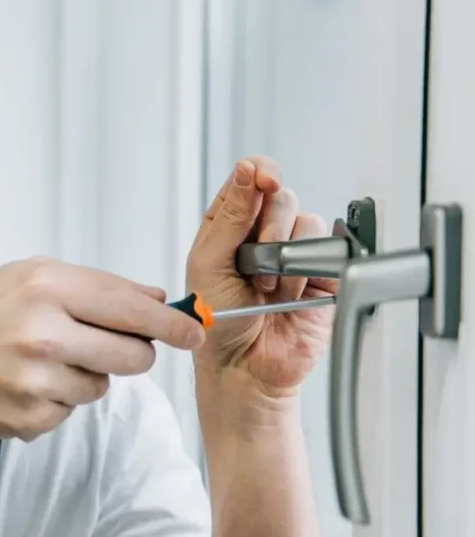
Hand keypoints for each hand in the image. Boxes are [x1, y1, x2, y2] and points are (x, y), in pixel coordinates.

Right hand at [0, 258, 204, 439]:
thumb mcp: (32, 278)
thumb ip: (98, 287)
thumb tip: (159, 300)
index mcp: (46, 288)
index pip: (132, 308)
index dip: (172, 323)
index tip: (195, 331)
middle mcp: (42, 333)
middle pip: (133, 355)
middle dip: (133, 353)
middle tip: (110, 346)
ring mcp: (34, 380)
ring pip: (103, 387)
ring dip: (87, 376)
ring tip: (45, 361)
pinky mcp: (28, 417)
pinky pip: (72, 412)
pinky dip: (59, 400)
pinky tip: (26, 384)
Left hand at [187, 158, 336, 399]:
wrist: (242, 366)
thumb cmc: (216, 322)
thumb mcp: (209, 263)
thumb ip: (230, 216)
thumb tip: (247, 170)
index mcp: (229, 225)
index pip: (248, 179)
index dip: (257, 172)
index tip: (261, 179)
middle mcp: (262, 235)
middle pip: (281, 195)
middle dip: (269, 225)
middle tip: (254, 260)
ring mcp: (293, 254)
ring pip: (306, 221)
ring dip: (284, 255)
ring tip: (267, 287)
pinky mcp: (321, 274)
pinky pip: (328, 250)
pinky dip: (306, 270)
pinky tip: (289, 293)